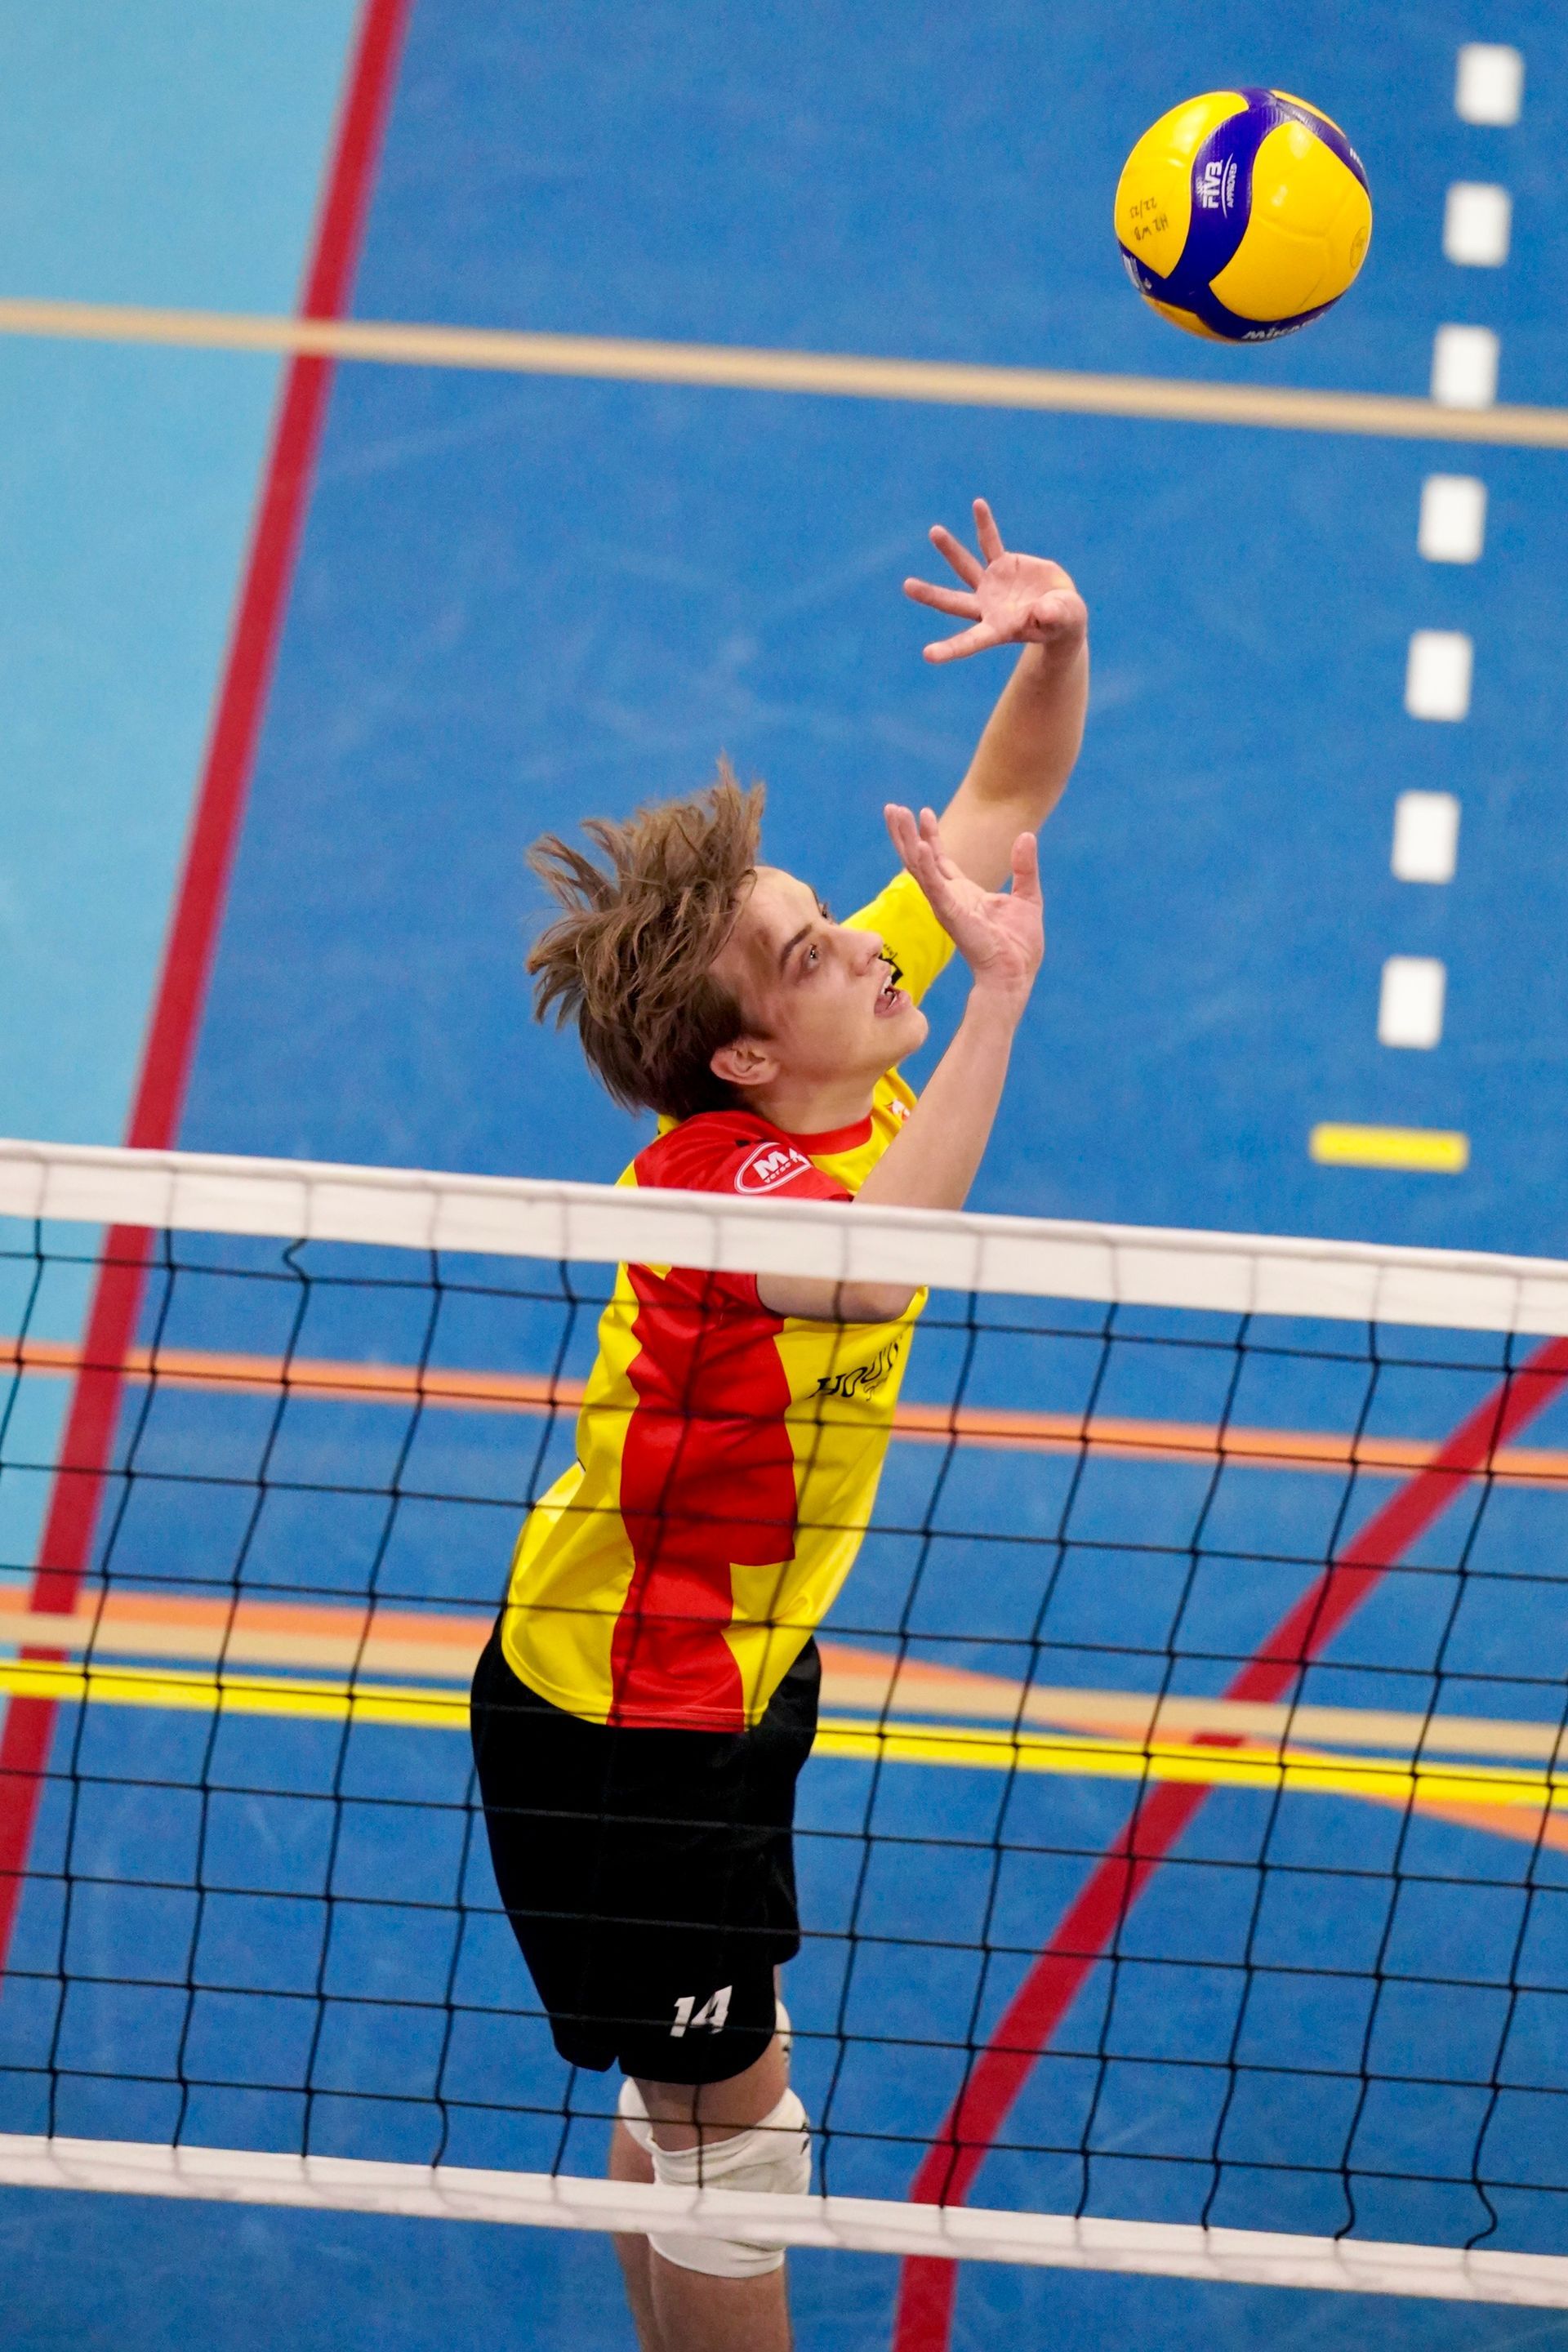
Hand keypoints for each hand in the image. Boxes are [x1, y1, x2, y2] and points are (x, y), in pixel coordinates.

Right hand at [884, 803, 1042, 1009]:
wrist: (1016, 974)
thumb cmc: (1019, 945)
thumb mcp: (1027, 896)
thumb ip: (1024, 867)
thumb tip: (1027, 836)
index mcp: (964, 894)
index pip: (939, 860)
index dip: (930, 836)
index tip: (923, 812)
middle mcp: (949, 898)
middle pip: (919, 860)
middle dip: (904, 834)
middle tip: (891, 808)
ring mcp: (946, 905)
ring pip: (918, 868)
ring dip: (905, 840)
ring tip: (895, 815)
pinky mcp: (951, 914)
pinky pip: (933, 886)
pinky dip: (924, 864)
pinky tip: (917, 844)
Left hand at [904, 498, 1086, 665]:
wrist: (1063, 609)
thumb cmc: (1062, 622)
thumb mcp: (1061, 620)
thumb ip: (1052, 616)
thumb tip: (1042, 610)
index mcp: (998, 628)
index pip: (971, 641)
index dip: (950, 649)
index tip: (927, 656)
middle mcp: (987, 607)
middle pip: (954, 601)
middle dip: (931, 595)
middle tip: (907, 586)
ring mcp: (991, 585)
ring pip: (966, 566)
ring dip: (950, 549)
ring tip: (934, 531)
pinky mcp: (1003, 565)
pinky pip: (990, 543)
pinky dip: (986, 525)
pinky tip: (978, 504)